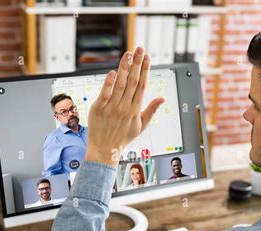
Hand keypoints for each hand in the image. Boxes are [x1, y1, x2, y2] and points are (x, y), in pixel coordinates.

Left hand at [85, 47, 164, 166]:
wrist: (105, 150)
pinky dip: (109, 83)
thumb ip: (151, 110)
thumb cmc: (122, 139)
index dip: (145, 70)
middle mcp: (125, 108)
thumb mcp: (140, 126)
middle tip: (140, 49)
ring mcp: (111, 108)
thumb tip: (162, 98)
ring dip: (125, 68)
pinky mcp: (99, 109)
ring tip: (128, 54)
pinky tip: (113, 72)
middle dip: (137, 63)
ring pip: (120, 85)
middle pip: (133, 81)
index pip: (142, 86)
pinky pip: (105, 94)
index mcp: (135, 110)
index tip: (147, 57)